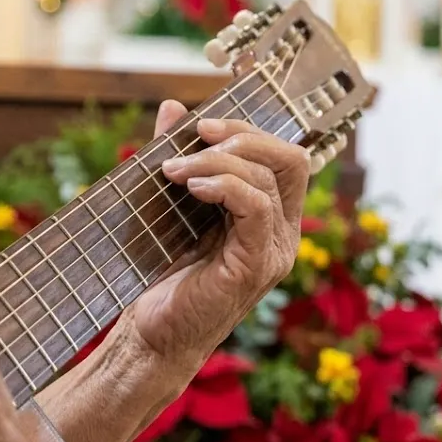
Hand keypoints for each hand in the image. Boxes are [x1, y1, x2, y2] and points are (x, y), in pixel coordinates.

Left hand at [127, 101, 309, 378]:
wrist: (151, 334)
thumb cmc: (162, 273)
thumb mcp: (170, 205)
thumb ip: (179, 157)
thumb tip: (173, 107)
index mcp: (271, 216)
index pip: (283, 156)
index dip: (248, 130)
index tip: (200, 125)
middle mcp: (282, 232)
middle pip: (290, 158)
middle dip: (242, 136)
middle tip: (195, 138)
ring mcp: (273, 250)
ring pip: (270, 178)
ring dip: (217, 162)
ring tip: (173, 171)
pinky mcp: (255, 266)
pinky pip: (255, 207)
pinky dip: (225, 186)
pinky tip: (192, 187)